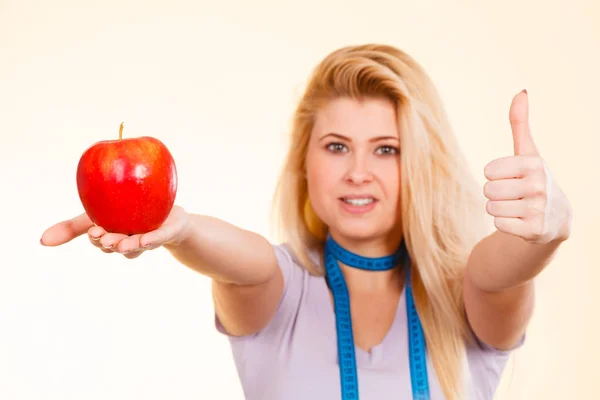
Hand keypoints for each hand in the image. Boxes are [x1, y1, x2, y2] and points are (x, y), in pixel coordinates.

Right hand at [40, 205, 190, 258]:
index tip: (93, 232)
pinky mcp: (167, 233)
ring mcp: (149, 238)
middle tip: (104, 238)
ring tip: (123, 244)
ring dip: (130, 246)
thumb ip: (71, 228)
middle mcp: (130, 241)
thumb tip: (40, 242)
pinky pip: (159, 237)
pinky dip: (153, 240)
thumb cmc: (127, 215)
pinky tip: (146, 240)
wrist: (170, 215)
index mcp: (113, 236)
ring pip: (138, 246)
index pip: (101, 240)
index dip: (97, 239)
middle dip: (110, 243)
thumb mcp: (96, 217)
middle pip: (118, 246)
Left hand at [483, 90, 571, 244]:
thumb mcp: (529, 152)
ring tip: (517, 207)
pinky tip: (520, 221)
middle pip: (488, 190)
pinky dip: (504, 224)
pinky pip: (498, 224)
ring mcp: (538, 209)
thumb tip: (521, 91)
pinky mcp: (534, 230)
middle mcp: (539, 186)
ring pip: (490, 208)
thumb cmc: (535, 180)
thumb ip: (520, 124)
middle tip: (514, 195)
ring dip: (499, 209)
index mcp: (534, 164)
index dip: (495, 176)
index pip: (488, 171)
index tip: (513, 178)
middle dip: (495, 194)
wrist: (556, 219)